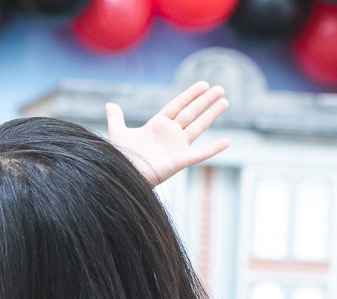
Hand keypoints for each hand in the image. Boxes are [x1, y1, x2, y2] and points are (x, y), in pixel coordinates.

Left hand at [107, 81, 230, 186]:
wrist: (123, 175)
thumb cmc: (119, 157)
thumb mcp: (117, 134)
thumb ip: (115, 118)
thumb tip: (109, 104)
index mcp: (157, 125)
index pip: (177, 106)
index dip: (190, 95)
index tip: (203, 85)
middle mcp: (170, 134)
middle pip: (191, 113)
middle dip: (205, 100)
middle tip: (220, 88)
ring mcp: (177, 147)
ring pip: (198, 127)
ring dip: (211, 114)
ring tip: (225, 102)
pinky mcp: (180, 161)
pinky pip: (200, 154)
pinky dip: (213, 149)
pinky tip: (227, 141)